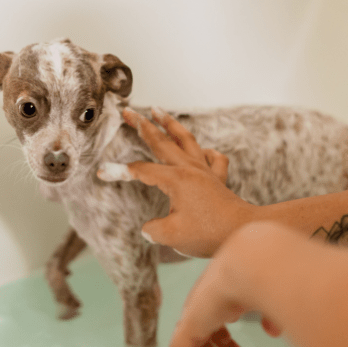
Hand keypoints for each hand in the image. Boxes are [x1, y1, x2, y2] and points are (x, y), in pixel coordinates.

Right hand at [98, 107, 254, 256]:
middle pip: (162, 141)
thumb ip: (154, 230)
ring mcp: (206, 171)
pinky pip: (213, 158)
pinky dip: (206, 152)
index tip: (102, 173)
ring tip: (158, 110)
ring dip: (170, 124)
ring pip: (186, 139)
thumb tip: (150, 228)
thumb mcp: (171, 236)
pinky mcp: (219, 180)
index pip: (141, 170)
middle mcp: (190, 169)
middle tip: (128, 111)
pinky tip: (202, 152)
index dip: (120, 171)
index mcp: (175, 179)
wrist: (244, 232)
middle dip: (142, 124)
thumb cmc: (209, 234)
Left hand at [170, 237, 281, 346]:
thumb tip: (272, 331)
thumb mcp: (273, 299)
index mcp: (224, 290)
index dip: (231, 334)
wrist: (250, 264)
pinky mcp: (188, 324)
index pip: (221, 315)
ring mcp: (196, 311)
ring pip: (194, 340)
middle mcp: (207, 299)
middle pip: (208, 328)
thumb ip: (271, 314)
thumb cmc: (266, 276)